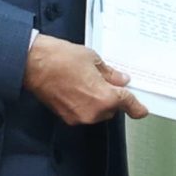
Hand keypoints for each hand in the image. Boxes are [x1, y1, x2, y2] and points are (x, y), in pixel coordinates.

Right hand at [22, 36, 147, 125]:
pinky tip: (76, 87)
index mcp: (104, 97)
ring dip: (97, 100)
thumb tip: (121, 80)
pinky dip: (84, 103)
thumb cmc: (61, 58)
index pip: (127, 105)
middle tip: (103, 79)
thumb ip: (110, 74)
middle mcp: (93, 112)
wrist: (33, 64)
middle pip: (112, 108)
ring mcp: (79, 117)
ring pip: (98, 112)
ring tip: (85, 80)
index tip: (142, 110)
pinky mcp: (66, 117)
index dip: (137, 108)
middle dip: (111, 96)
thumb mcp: (93, 59)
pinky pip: (84, 112)